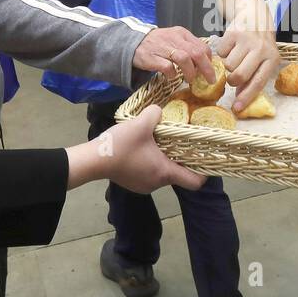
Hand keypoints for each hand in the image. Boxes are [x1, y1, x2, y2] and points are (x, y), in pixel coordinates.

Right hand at [68, 105, 205, 192]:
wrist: (91, 160)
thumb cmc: (120, 145)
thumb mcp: (141, 124)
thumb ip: (155, 114)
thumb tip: (159, 110)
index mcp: (165, 172)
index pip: (195, 182)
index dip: (204, 172)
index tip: (206, 159)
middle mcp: (157, 183)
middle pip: (179, 175)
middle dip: (182, 159)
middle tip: (181, 142)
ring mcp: (144, 186)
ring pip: (163, 173)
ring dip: (164, 159)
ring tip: (160, 142)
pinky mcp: (133, 183)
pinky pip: (149, 173)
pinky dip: (151, 163)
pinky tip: (143, 148)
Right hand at [132, 27, 211, 82]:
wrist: (133, 41)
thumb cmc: (158, 43)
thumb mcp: (174, 39)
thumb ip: (188, 48)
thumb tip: (205, 63)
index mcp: (182, 33)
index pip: (202, 46)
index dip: (209, 60)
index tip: (210, 70)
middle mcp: (174, 38)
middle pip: (196, 53)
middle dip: (206, 69)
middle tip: (209, 80)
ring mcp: (163, 47)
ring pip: (184, 58)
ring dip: (190, 72)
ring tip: (190, 80)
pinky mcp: (152, 57)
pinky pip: (167, 67)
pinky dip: (172, 74)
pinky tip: (171, 77)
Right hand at [217, 12, 281, 112]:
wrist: (255, 16)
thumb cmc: (260, 44)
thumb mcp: (264, 60)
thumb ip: (253, 78)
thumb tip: (240, 100)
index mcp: (272, 59)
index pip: (258, 82)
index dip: (247, 97)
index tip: (237, 108)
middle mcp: (261, 49)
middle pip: (240, 75)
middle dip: (233, 81)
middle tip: (232, 79)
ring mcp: (247, 40)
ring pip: (228, 65)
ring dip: (227, 66)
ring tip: (234, 58)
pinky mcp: (233, 33)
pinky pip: (221, 53)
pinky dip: (223, 53)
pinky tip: (231, 47)